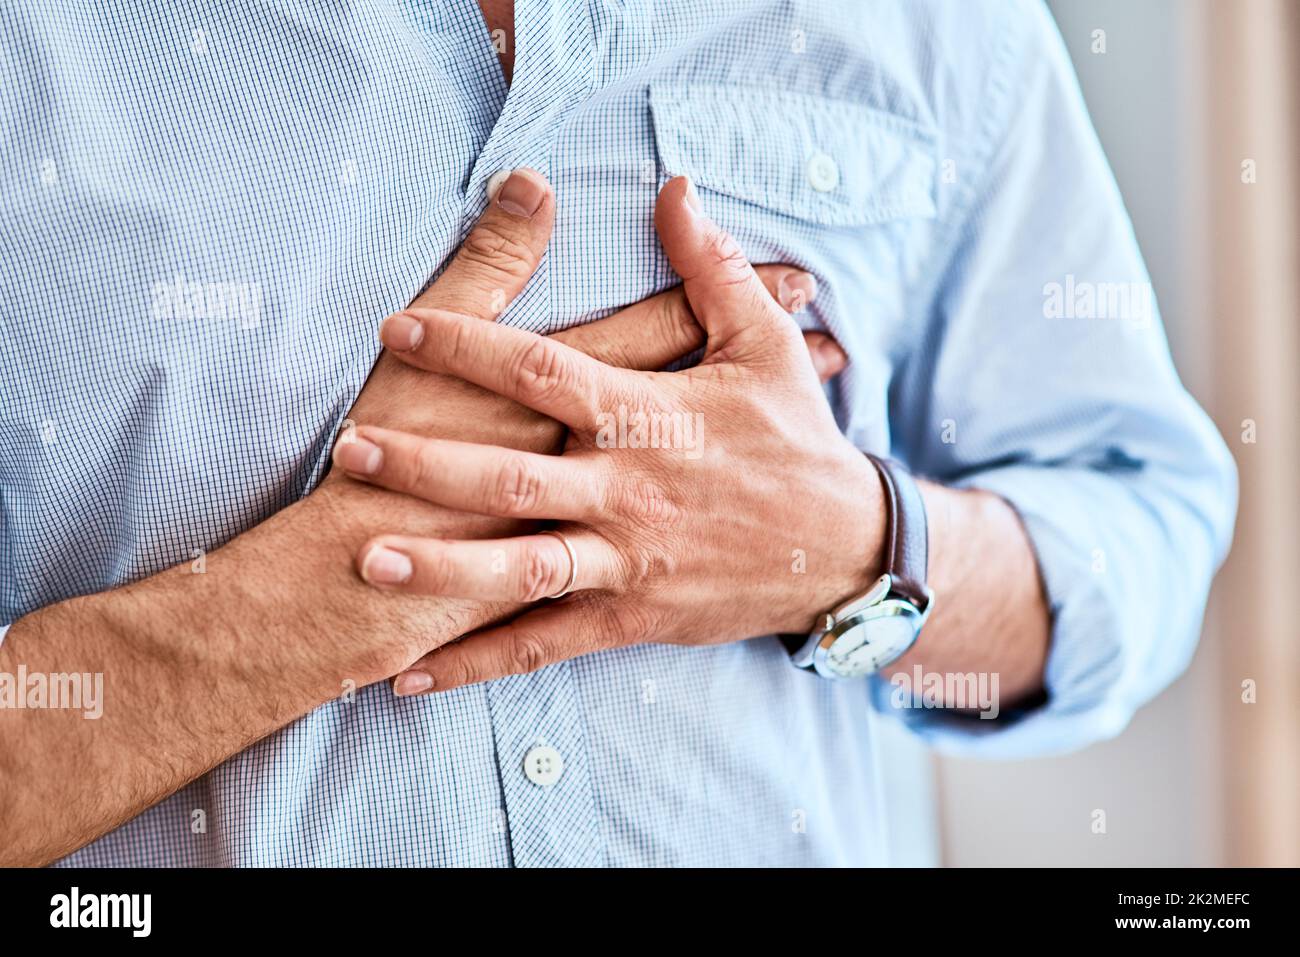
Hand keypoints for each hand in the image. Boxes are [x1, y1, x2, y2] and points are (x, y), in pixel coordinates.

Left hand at [332, 177, 880, 692]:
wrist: (843, 548)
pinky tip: (414, 674)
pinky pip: (546, 642)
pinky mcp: (632, 616)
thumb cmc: (795, 440)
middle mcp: (629, 489)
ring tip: (368, 560)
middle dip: (428, 463)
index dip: (468, 345)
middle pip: (514, 475)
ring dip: (443, 567)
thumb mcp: (765, 344)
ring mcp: (628, 558)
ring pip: (523, 568)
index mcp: (648, 415)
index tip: (399, 327)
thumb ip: (711, 268)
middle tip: (350, 448)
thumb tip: (676, 186)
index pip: (544, 371)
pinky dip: (480, 661)